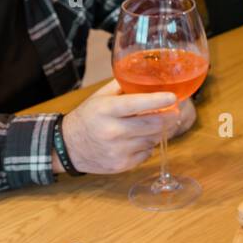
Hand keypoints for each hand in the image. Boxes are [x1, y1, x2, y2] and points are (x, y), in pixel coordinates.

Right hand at [57, 80, 191, 174]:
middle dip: (169, 117)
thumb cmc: (88, 117)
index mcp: (106, 110)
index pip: (136, 104)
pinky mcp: (122, 165)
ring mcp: (118, 150)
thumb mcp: (100, 97)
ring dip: (158, 131)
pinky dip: (149, 145)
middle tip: (174, 111)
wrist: (68, 147)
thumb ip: (123, 86)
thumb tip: (150, 77)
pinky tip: (140, 139)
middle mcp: (112, 131)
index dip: (158, 100)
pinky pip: (147, 153)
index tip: (173, 97)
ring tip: (154, 124)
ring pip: (153, 139)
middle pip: (153, 124)